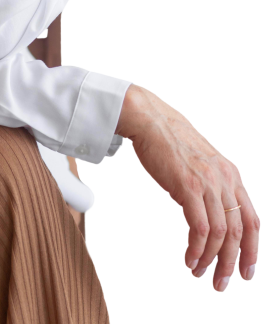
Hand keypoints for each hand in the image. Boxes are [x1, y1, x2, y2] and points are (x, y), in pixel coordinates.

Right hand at [117, 85, 259, 291]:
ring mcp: (207, 182)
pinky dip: (196, 248)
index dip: (252, 250)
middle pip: (238, 232)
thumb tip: (216, 214)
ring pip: (220, 233)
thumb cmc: (170, 140)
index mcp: (231, 174)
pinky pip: (199, 228)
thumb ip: (214, 184)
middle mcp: (224, 179)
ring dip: (211, 259)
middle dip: (231, 263)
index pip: (252, 220)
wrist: (151, 120)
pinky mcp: (188, 186)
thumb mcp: (202, 161)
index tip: (246, 272)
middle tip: (221, 284)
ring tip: (199, 272)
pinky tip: (189, 258)